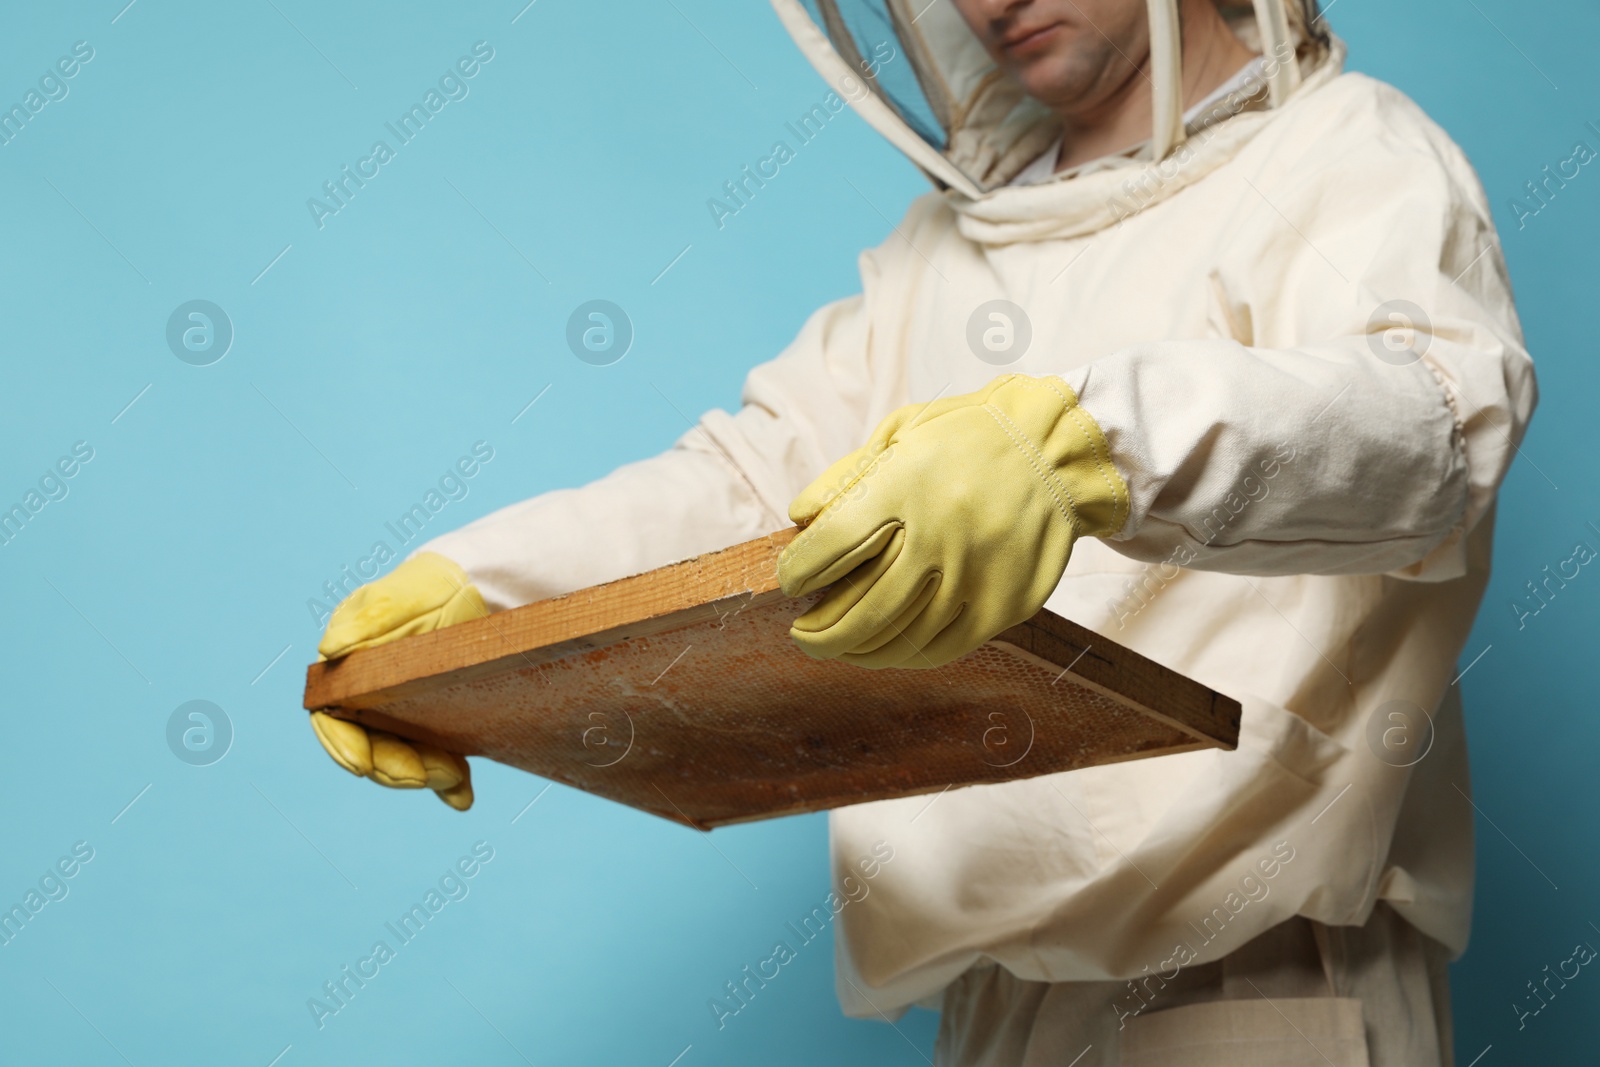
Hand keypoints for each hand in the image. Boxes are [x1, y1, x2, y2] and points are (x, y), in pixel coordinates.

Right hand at [308, 552, 487, 809]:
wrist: (472, 591)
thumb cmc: (430, 589)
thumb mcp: (404, 596)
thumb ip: (367, 617)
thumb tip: (329, 649)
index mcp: (348, 672)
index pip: (332, 718)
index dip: (342, 745)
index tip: (362, 764)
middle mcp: (369, 699)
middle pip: (370, 748)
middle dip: (396, 768)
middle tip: (435, 772)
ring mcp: (401, 715)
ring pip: (403, 760)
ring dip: (425, 776)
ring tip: (457, 777)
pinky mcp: (435, 725)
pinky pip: (436, 762)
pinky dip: (448, 784)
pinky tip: (462, 798)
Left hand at [777, 374, 1127, 667]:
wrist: (1057, 450)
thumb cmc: (968, 439)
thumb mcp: (902, 433)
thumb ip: (847, 476)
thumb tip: (799, 518)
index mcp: (906, 484)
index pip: (832, 546)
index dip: (799, 573)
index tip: (790, 582)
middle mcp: (941, 534)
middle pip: (861, 608)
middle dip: (819, 631)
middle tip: (801, 634)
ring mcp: (976, 574)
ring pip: (900, 638)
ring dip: (856, 650)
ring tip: (835, 646)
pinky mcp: (1005, 604)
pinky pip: (943, 648)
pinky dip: (904, 655)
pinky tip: (883, 650)